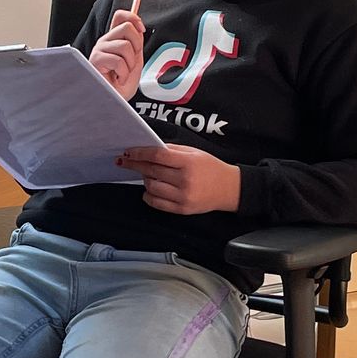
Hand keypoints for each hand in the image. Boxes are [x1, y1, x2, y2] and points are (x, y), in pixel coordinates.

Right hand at [88, 7, 144, 95]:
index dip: (133, 18)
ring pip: (125, 45)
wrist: (114, 102)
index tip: (141, 29)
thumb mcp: (134, 61)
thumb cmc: (121, 87)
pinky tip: (117, 78)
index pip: (120, 16)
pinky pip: (118, 60)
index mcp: (114, 40)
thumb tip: (139, 28)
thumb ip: (136, 44)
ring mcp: (99, 50)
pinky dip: (123, 73)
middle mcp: (105, 42)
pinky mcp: (96, 60)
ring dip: (130, 64)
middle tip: (131, 62)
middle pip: (127, 27)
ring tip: (122, 73)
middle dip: (137, 46)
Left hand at [118, 145, 241, 215]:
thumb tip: (149, 148)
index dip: (140, 153)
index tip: (129, 152)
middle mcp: (185, 180)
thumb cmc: (211, 168)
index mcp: (188, 163)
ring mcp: (183, 197)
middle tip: (127, 161)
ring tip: (148, 174)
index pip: (158, 155)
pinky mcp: (181, 209)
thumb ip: (172, 150)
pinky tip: (150, 188)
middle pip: (152, 171)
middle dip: (136, 165)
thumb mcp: (195, 153)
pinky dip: (149, 195)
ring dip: (145, 179)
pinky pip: (156, 203)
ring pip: (151, 187)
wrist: (229, 189)